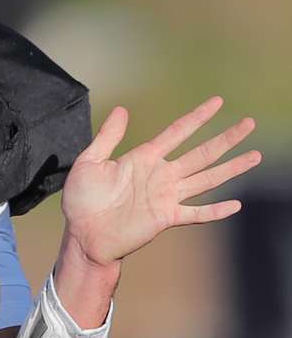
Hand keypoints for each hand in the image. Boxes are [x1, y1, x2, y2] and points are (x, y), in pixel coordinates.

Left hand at [61, 96, 260, 267]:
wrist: (82, 234)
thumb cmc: (82, 199)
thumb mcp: (90, 161)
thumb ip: (108, 136)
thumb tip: (123, 109)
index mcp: (144, 158)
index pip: (178, 132)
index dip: (198, 117)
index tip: (218, 102)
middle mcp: (161, 175)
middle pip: (202, 153)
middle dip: (226, 138)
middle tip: (250, 123)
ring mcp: (166, 197)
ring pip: (206, 178)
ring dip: (231, 168)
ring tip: (255, 155)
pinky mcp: (165, 218)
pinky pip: (195, 213)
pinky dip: (215, 210)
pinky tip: (236, 205)